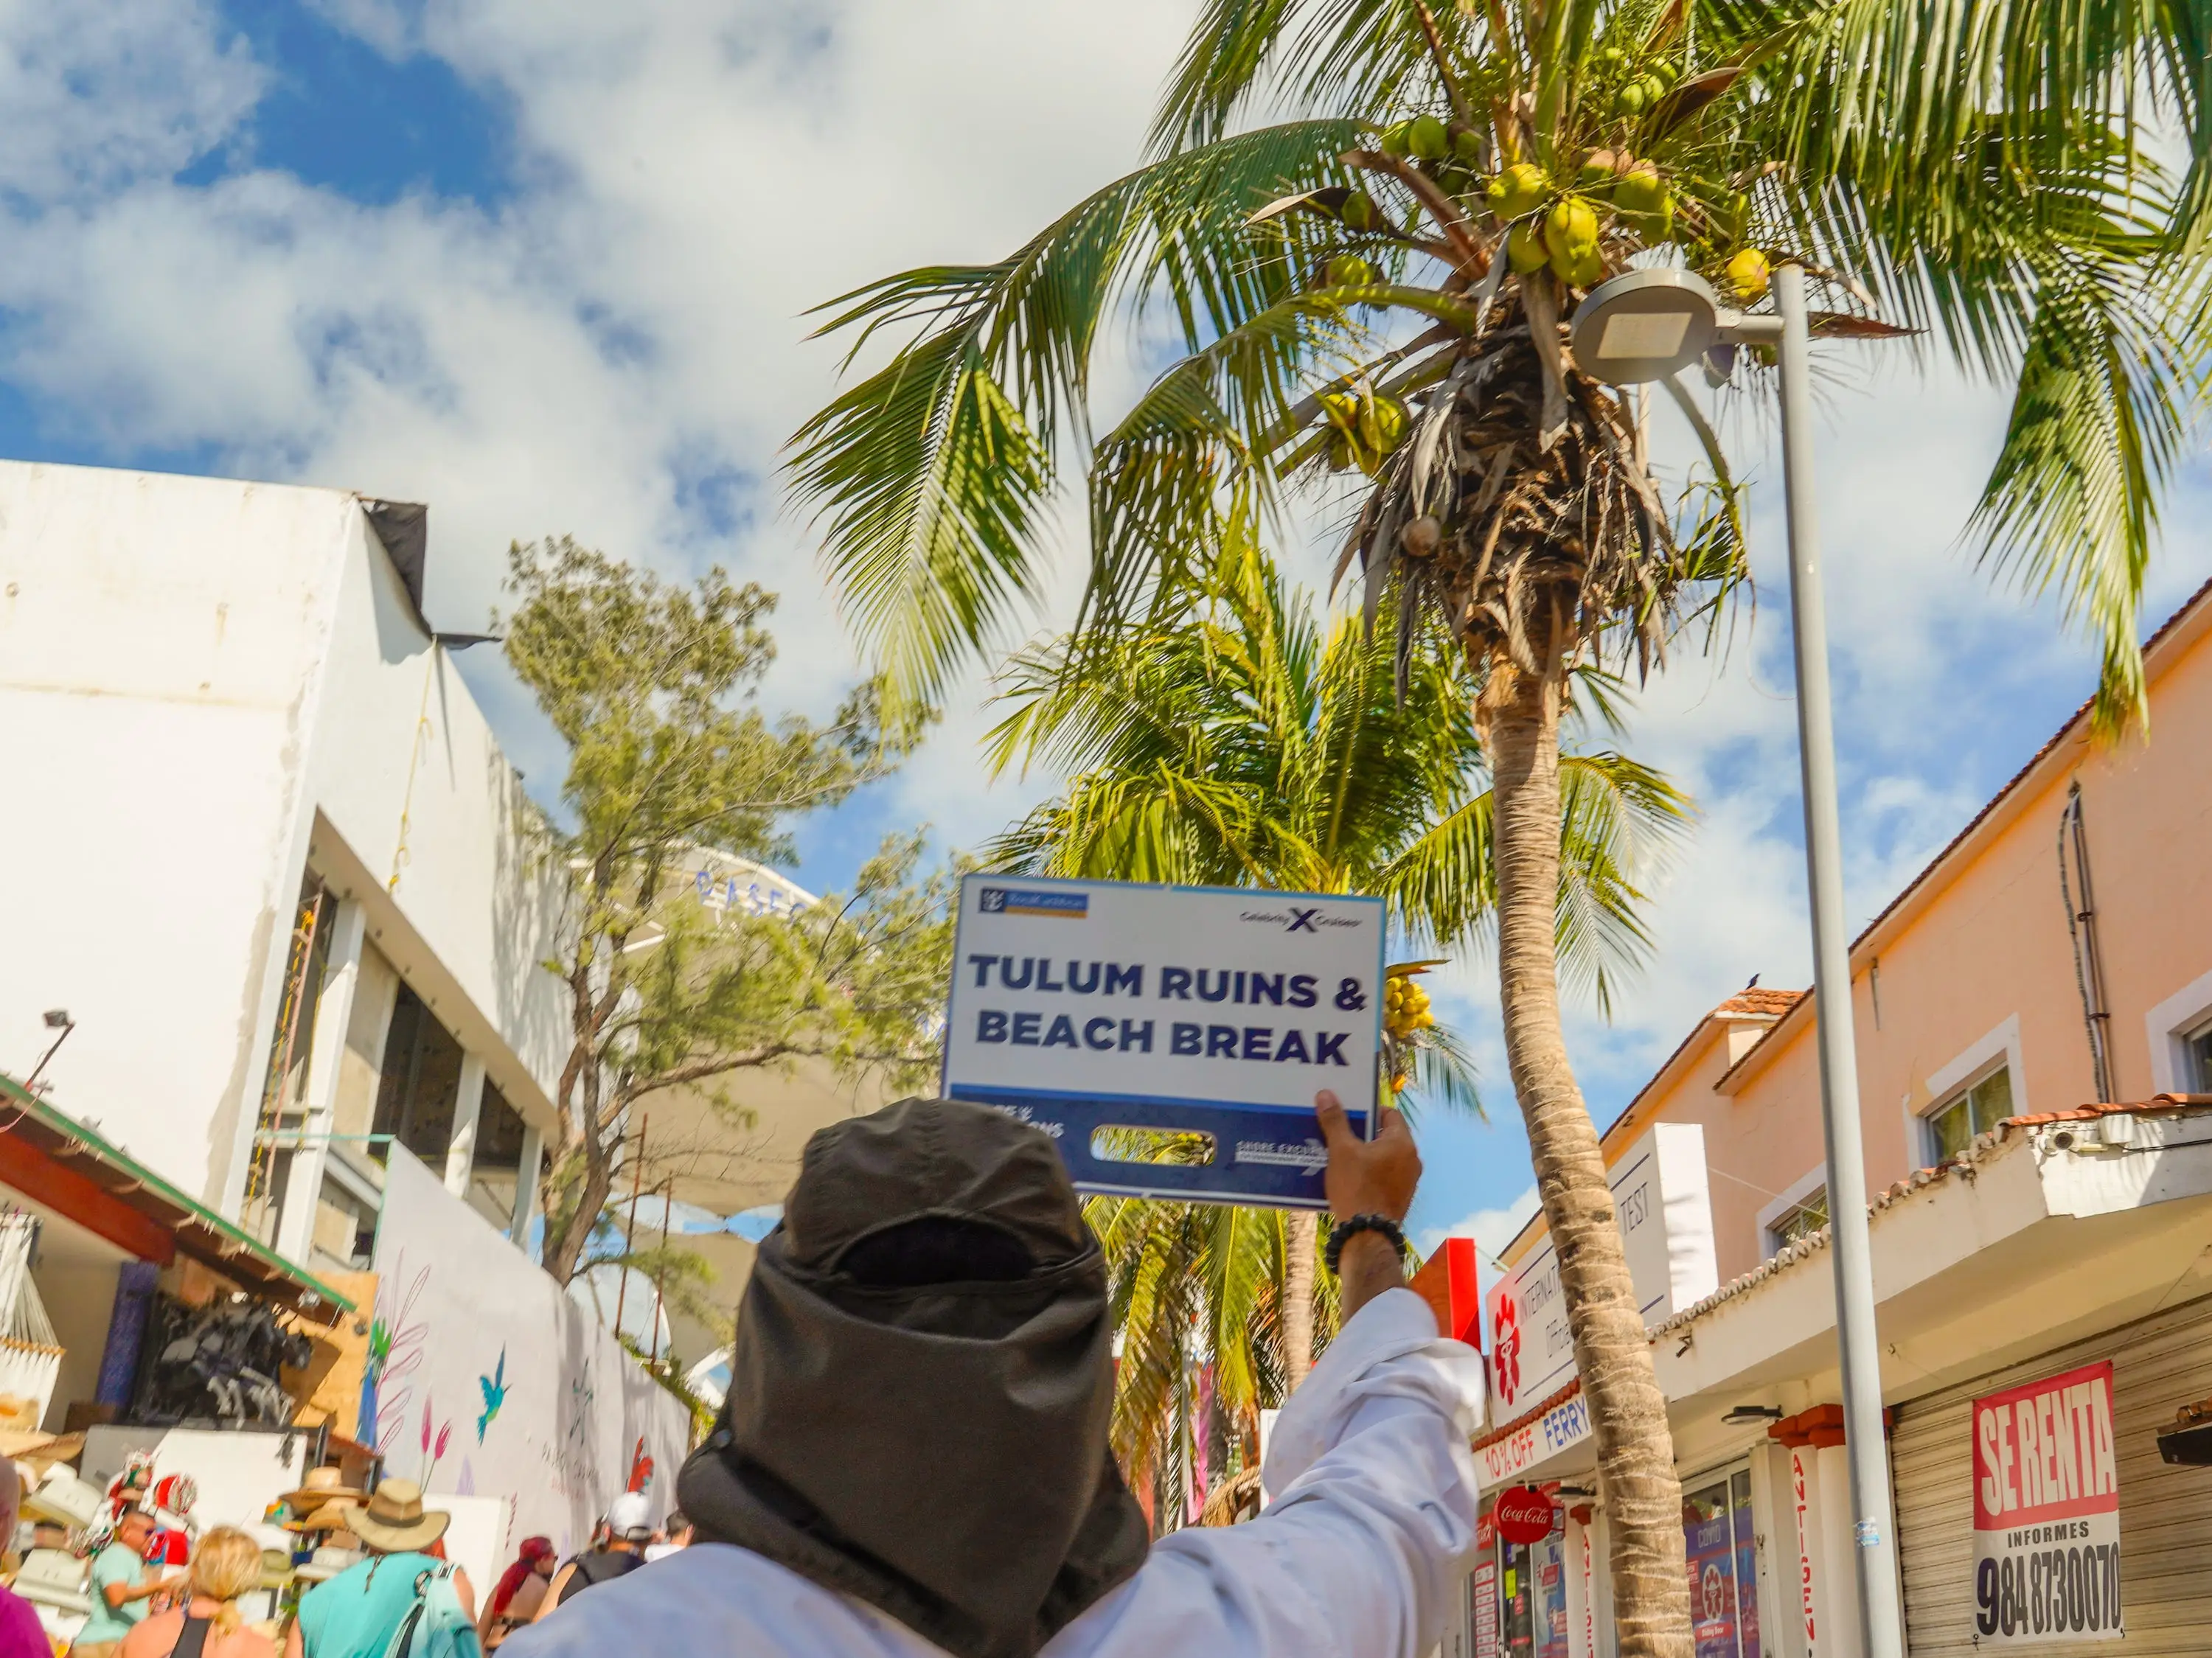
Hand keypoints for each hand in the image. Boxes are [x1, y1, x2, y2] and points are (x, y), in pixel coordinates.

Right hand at [1316, 1090, 1419, 1222]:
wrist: (1367, 1236)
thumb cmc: (1357, 1189)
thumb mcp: (1341, 1151)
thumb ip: (1335, 1121)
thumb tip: (1326, 1094)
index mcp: (1403, 1143)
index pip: (1389, 1113)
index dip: (1368, 1110)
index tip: (1348, 1114)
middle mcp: (1412, 1160)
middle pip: (1386, 1136)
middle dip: (1362, 1133)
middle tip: (1340, 1133)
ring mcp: (1408, 1181)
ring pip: (1384, 1158)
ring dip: (1364, 1154)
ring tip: (1340, 1156)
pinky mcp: (1400, 1198)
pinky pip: (1384, 1176)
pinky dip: (1369, 1173)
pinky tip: (1348, 1178)